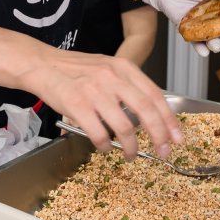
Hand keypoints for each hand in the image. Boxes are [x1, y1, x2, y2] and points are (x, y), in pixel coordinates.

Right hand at [24, 50, 181, 159]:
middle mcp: (112, 78)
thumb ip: (128, 86)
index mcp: (123, 68)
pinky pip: (99, 134)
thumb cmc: (75, 69)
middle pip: (146, 111)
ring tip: (131, 155)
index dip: (169, 119)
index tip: (177, 137)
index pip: (155, 95)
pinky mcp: (78, 106)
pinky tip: (105, 147)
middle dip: (159, 136)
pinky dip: (106, 145)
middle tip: (163, 152)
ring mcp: (95, 92)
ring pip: (124, 127)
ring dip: (131, 147)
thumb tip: (149, 113)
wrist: (42, 65)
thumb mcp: (108, 67)